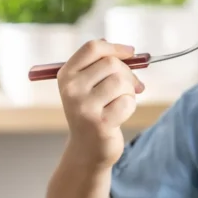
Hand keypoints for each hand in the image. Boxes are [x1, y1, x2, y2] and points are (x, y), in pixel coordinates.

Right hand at [57, 39, 144, 167]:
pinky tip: (119, 116)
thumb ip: (103, 66)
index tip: (131, 53)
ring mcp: (84, 106)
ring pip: (121, 82)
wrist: (87, 149)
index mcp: (66, 75)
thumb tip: (129, 51)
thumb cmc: (93, 112)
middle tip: (131, 86)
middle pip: (111, 64)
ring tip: (120, 102)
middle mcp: (71, 89)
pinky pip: (127, 102)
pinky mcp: (100, 122)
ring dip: (129, 92)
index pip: (92, 48)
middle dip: (127, 74)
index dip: (115, 48)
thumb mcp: (89, 86)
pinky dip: (130, 107)